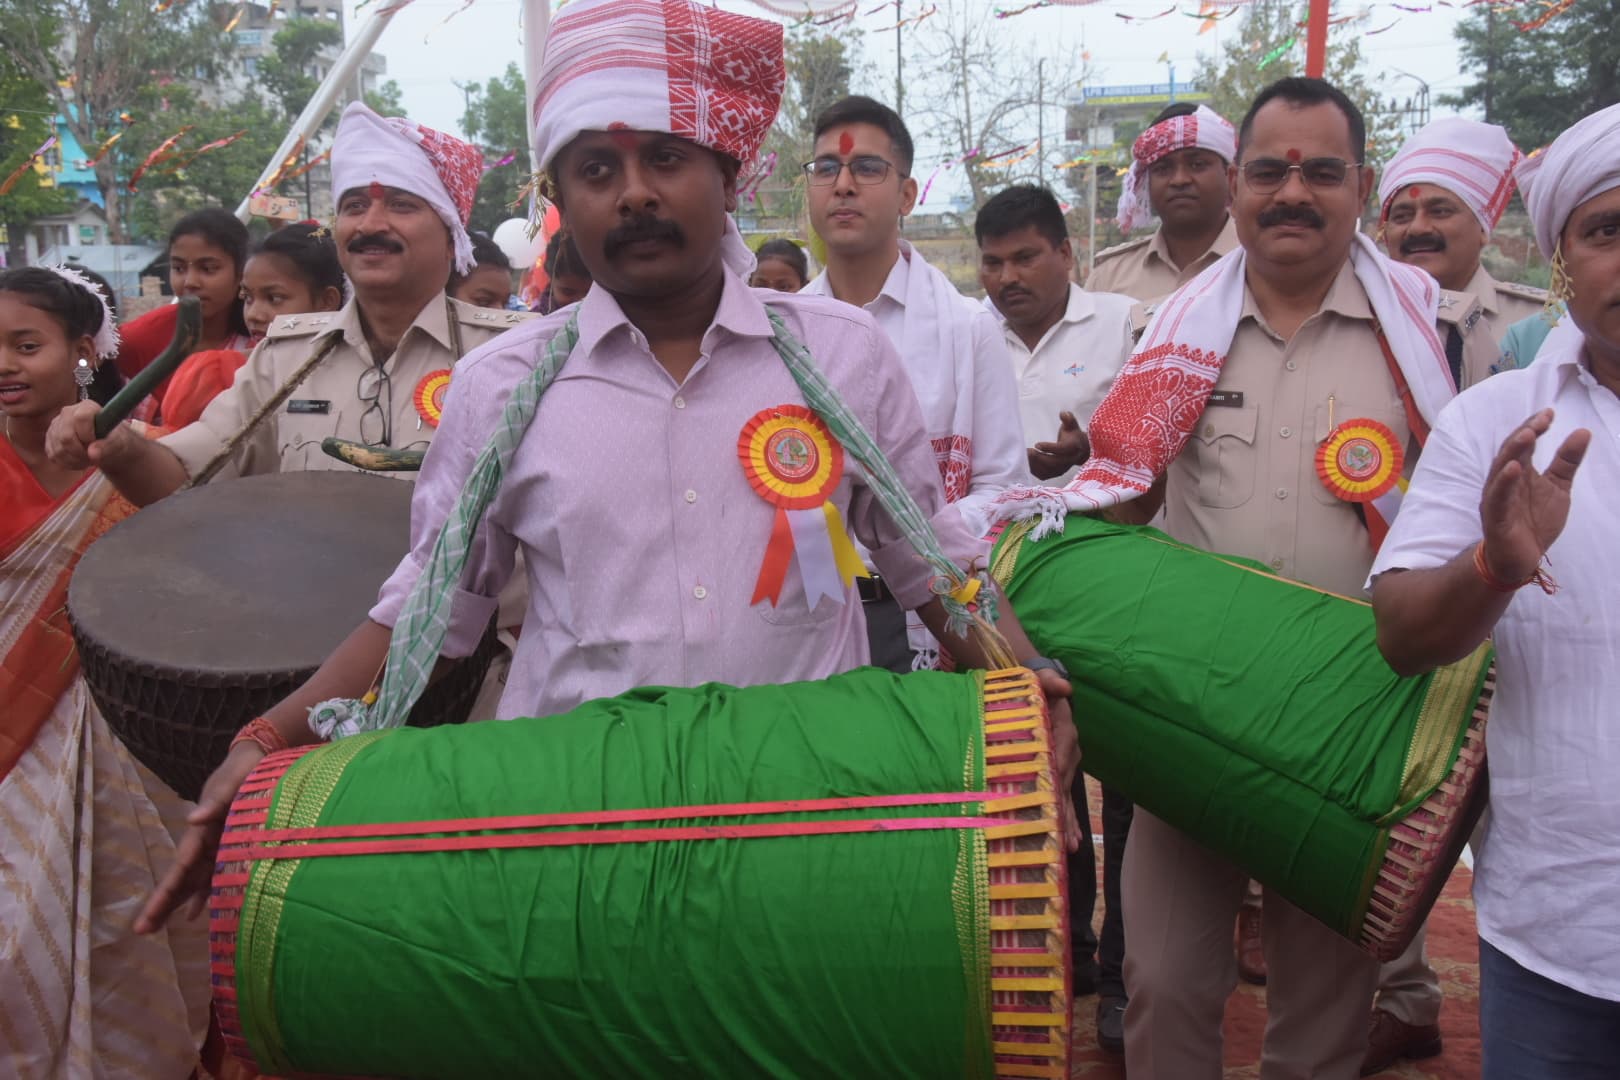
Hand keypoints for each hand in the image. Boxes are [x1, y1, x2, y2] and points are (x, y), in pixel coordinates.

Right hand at [45, 401, 136, 470]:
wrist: (108, 444)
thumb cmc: (115, 440)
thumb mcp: (118, 443)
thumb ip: (108, 446)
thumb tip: (92, 452)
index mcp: (87, 407)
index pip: (81, 418)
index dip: (88, 435)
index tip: (96, 443)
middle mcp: (67, 412)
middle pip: (66, 437)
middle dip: (81, 452)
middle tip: (94, 456)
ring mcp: (56, 425)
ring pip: (59, 450)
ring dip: (76, 460)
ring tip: (89, 457)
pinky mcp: (50, 439)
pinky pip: (54, 456)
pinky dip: (69, 463)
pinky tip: (80, 459)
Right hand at [135, 741, 264, 933]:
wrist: (257, 759)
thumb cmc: (243, 769)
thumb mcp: (232, 781)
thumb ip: (216, 800)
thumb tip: (193, 818)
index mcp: (203, 829)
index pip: (182, 862)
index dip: (170, 886)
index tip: (156, 907)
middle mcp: (204, 841)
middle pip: (180, 878)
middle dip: (161, 903)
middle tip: (141, 929)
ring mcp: (214, 847)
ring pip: (190, 882)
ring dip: (174, 905)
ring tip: (154, 928)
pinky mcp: (227, 847)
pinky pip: (211, 877)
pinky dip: (202, 896)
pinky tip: (193, 916)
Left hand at [1027, 411, 1089, 480]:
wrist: (1081, 450)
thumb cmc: (1073, 435)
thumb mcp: (1072, 425)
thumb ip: (1068, 419)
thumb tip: (1063, 414)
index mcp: (1073, 447)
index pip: (1061, 449)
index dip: (1049, 448)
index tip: (1037, 444)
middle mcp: (1069, 460)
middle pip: (1053, 463)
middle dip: (1038, 458)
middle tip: (1026, 452)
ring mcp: (1062, 469)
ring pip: (1047, 471)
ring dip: (1034, 465)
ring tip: (1023, 457)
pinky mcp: (1055, 473)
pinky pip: (1043, 475)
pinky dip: (1034, 470)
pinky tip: (1025, 463)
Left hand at [1033, 666, 1081, 852]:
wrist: (1039, 687)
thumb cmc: (1036, 685)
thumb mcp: (1041, 679)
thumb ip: (1050, 681)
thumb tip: (1065, 688)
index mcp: (1063, 731)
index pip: (1061, 756)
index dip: (1059, 776)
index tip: (1055, 798)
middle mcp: (1069, 750)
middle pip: (1066, 784)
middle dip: (1067, 812)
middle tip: (1068, 840)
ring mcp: (1066, 762)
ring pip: (1067, 795)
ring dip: (1069, 821)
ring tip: (1070, 847)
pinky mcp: (1060, 770)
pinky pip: (1064, 795)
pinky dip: (1067, 816)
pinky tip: (1070, 838)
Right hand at [1478, 409, 1589, 582]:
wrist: (1521, 560)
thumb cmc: (1535, 522)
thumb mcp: (1558, 488)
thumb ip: (1567, 461)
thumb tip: (1583, 431)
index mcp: (1519, 472)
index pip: (1523, 443)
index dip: (1534, 426)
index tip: (1550, 413)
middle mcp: (1504, 481)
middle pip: (1510, 451)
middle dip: (1524, 433)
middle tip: (1542, 420)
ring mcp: (1497, 498)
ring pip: (1501, 470)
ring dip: (1513, 451)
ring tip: (1527, 435)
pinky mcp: (1495, 517)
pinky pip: (1498, 497)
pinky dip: (1504, 482)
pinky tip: (1514, 468)